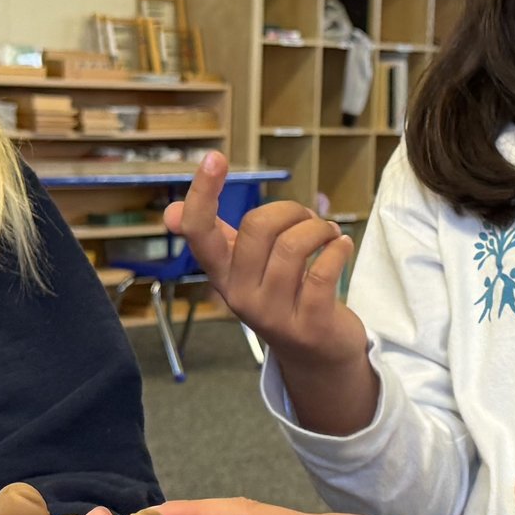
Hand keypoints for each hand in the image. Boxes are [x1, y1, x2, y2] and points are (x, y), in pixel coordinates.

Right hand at [164, 152, 366, 372]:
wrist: (316, 357)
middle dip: (290, 210)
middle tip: (309, 218)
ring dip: (319, 228)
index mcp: (223, 275)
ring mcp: (273, 313)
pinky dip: (337, 249)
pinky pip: (323, 271)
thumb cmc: (282, 298)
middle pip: (257, 227)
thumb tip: (171, 212)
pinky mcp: (309, 324)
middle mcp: (240, 295)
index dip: (203, 194)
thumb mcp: (246, 270)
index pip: (200, 232)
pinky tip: (342, 246)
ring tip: (329, 233)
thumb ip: (217, 238)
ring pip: (293, 245)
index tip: (214, 157)